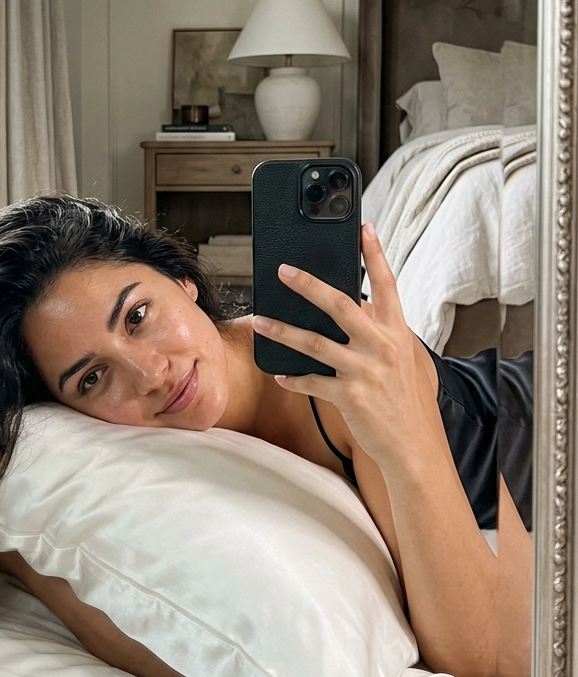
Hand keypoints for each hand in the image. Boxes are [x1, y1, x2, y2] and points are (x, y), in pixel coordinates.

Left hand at [251, 223, 431, 470]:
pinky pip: (311, 382)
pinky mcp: (349, 396)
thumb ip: (383, 335)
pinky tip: (280, 374)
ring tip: (261, 322)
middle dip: (309, 285)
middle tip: (284, 271)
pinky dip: (293, 378)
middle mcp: (381, 347)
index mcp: (397, 333)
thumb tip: (358, 312)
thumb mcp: (405, 361)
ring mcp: (364, 371)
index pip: (388, 286)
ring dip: (283, 331)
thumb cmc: (407, 402)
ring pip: (314, 343)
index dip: (376, 256)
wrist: (414, 446)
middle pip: (340, 305)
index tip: (364, 231)